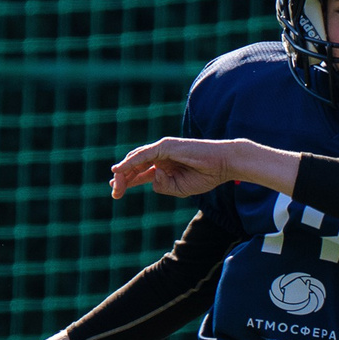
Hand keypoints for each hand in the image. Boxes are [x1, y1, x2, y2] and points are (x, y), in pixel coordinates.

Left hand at [109, 137, 297, 200]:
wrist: (223, 165)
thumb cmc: (206, 176)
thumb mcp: (179, 189)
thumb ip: (162, 186)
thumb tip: (151, 177)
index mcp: (164, 165)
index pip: (140, 172)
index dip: (126, 180)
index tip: (116, 191)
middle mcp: (160, 155)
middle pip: (134, 165)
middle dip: (122, 179)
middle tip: (114, 192)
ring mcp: (163, 149)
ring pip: (136, 159)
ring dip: (124, 173)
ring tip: (116, 185)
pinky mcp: (166, 146)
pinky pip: (144, 155)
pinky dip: (131, 162)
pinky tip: (120, 169)